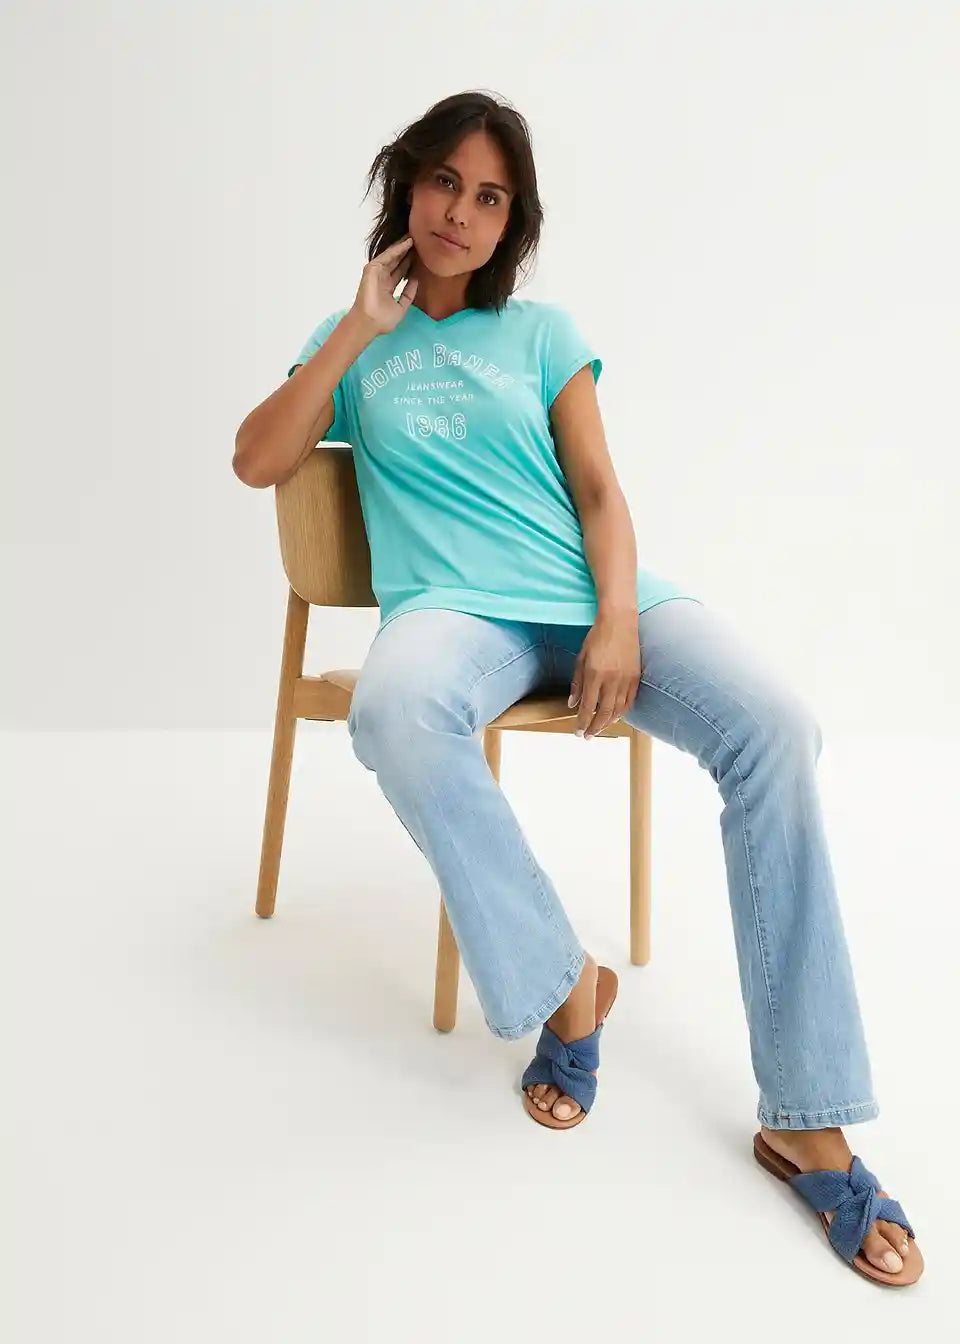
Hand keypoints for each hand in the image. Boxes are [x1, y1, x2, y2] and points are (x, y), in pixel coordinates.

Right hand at [351, 235, 419, 334]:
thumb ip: (408, 294)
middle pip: (397, 261)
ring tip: (415, 237)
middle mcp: (382, 278)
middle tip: (420, 241)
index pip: (400, 272)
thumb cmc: (382, 321)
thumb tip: (416, 280)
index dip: (410, 263)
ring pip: (392, 256)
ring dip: (403, 247)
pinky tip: (407, 243)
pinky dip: (397, 249)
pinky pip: (387, 256)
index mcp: (387, 287)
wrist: (370, 323)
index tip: (422, 256)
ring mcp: (376, 273)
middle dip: (407, 252)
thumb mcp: (401, 307)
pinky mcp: (372, 269)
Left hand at [568, 614, 641, 738]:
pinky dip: (623, 711)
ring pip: (619, 709)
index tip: (578, 732)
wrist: (619, 621)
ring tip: (600, 728)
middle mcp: (611, 679)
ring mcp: (626, 678)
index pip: (588, 706)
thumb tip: (572, 704)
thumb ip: (577, 683)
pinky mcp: (636, 676)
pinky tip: (616, 716)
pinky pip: (630, 700)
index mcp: (595, 674)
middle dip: (595, 727)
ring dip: (609, 722)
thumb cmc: (597, 637)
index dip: (582, 722)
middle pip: (604, 712)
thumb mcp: (581, 658)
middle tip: (588, 736)